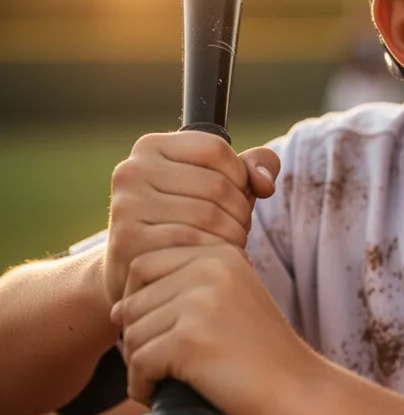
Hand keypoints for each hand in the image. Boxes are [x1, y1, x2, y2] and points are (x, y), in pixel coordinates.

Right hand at [102, 131, 280, 306]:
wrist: (139, 268)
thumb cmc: (188, 219)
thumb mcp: (220, 185)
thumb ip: (253, 167)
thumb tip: (264, 184)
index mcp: (151, 146)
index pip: (216, 149)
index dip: (240, 175)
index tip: (238, 195)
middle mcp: (132, 170)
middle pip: (216, 185)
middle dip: (241, 211)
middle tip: (240, 228)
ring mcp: (127, 205)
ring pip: (209, 216)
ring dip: (233, 235)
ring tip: (231, 244)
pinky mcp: (128, 239)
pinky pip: (192, 242)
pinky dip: (214, 253)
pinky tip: (214, 259)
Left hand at [110, 243, 323, 414]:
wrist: (301, 395)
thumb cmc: (263, 359)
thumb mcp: (232, 302)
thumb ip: (188, 290)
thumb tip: (116, 309)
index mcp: (220, 253)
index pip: (142, 265)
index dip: (139, 304)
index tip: (163, 334)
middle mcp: (210, 267)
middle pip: (131, 302)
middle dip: (139, 338)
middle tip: (168, 366)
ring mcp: (200, 301)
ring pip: (131, 335)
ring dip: (142, 366)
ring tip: (173, 381)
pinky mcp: (190, 339)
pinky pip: (139, 364)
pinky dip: (144, 387)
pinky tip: (168, 395)